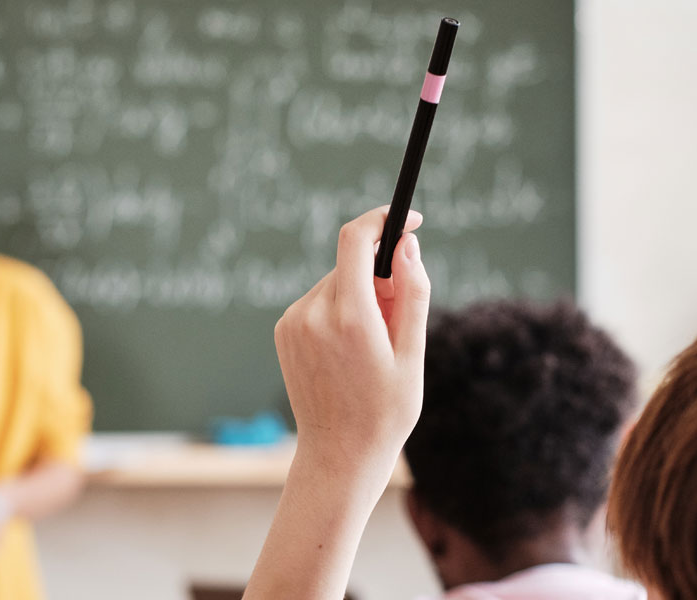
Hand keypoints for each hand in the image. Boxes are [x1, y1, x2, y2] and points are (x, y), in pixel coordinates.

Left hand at [245, 206, 429, 599]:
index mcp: (348, 316)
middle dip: (382, 275)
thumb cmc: (384, 412)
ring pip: (336, 282)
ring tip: (375, 346)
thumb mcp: (413, 354)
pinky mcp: (284, 330)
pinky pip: (319, 301)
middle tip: (400, 317)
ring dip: (362, 295)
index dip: (385, 219)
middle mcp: (312, 312)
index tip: (410, 219)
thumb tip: (407, 244)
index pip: (356, 238)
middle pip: (351, 263)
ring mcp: (292, 322)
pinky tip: (351, 351)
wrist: (337, 456)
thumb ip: (412, 293)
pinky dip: (341, 308)